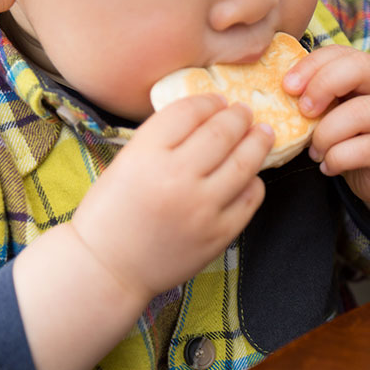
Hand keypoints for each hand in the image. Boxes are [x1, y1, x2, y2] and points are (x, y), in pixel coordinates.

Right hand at [70, 94, 274, 299]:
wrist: (108, 268)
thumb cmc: (109, 214)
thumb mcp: (124, 163)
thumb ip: (159, 140)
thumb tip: (203, 117)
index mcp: (145, 155)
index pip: (189, 112)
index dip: (208, 101)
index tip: (216, 101)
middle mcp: (176, 178)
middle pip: (221, 132)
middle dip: (238, 116)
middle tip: (243, 111)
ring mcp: (201, 208)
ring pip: (244, 162)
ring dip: (257, 141)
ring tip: (262, 133)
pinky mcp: (218, 234)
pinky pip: (250, 198)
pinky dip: (254, 181)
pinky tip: (250, 175)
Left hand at [282, 45, 369, 225]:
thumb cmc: (351, 136)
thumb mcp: (334, 109)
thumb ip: (316, 95)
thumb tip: (275, 89)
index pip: (341, 53)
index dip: (310, 66)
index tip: (287, 87)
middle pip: (357, 69)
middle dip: (321, 87)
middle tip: (304, 112)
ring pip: (357, 114)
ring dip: (324, 135)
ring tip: (315, 151)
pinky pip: (360, 150)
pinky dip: (335, 160)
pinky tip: (329, 166)